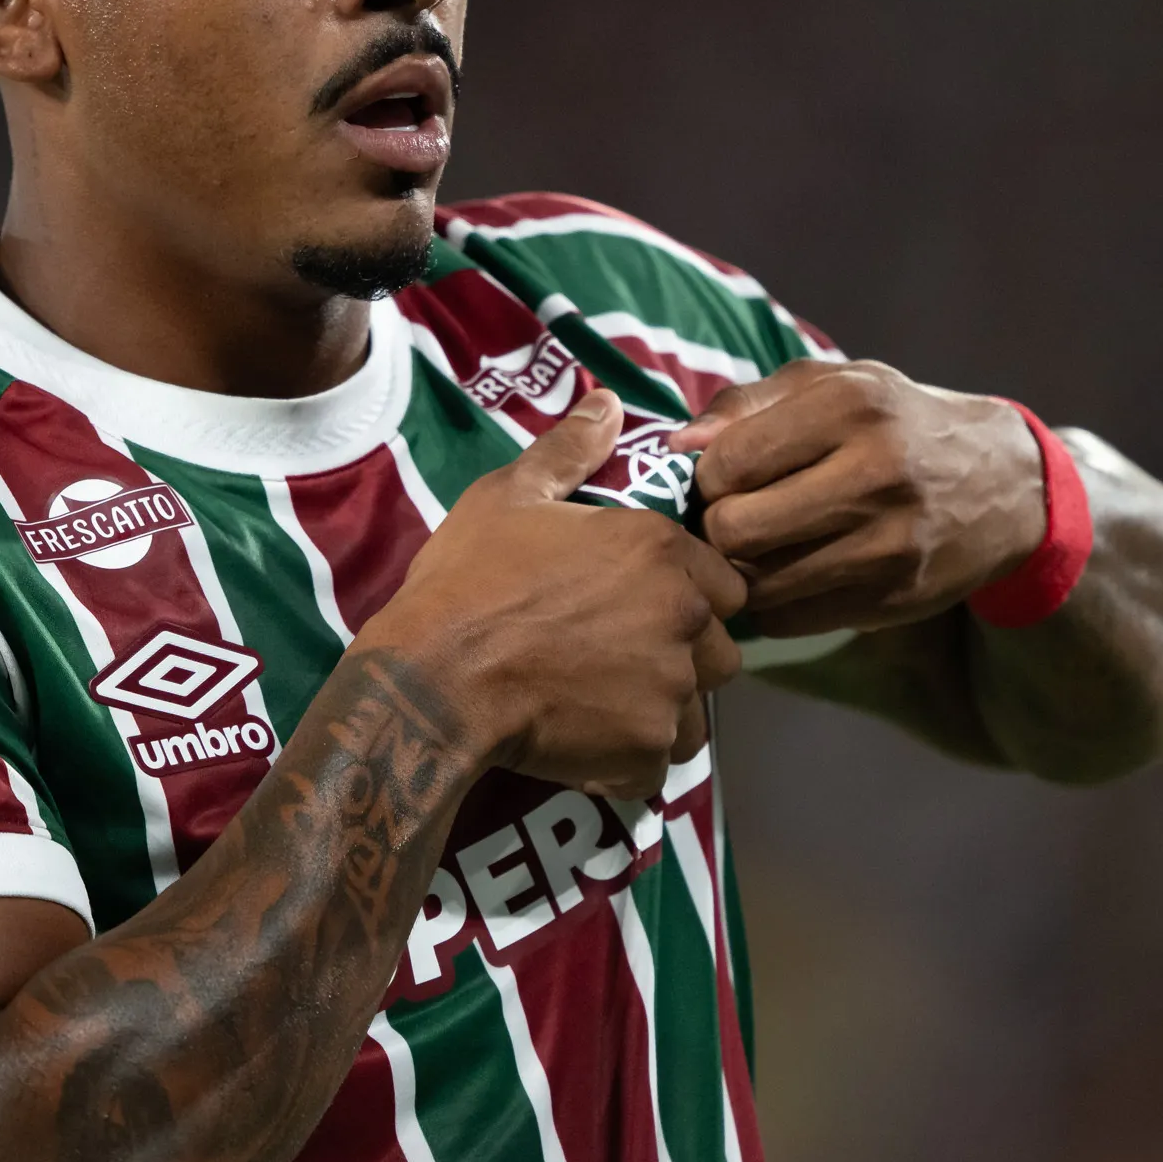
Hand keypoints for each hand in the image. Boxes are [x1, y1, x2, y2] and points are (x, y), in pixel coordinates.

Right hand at [367, 389, 747, 798]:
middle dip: (686, 657)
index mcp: (664, 552)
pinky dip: (631, 758)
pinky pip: (659, 760)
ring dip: (663, 710)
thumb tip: (608, 401)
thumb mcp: (510, 497)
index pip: (728, 582)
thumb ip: (570, 451)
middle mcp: (685, 619)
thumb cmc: (470, 580)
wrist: (434, 678)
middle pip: (722, 650)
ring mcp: (672, 691)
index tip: (641, 607)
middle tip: (618, 659)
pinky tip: (585, 741)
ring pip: (698, 711)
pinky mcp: (648, 752)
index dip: (691, 596)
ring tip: (602, 705)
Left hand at [674, 359, 1044, 639]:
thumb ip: (747, 405)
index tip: (720, 476)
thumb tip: (676, 445)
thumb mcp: (834, 385)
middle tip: (729, 517)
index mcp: (852, 408)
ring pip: (758, 582)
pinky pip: (789, 619)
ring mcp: (889, 546)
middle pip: (735, 529)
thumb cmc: (896, 424)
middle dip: (716, 526)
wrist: (1003, 485)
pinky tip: (790, 571)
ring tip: (758, 544)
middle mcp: (876, 476)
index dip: (704, 475)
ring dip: (741, 568)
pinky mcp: (893, 601)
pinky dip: (773, 601)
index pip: (728, 462)